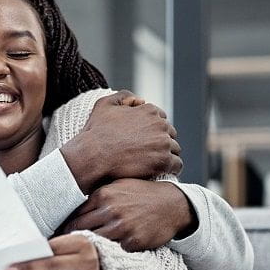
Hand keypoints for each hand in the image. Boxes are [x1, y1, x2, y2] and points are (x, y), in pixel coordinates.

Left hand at [6, 234, 100, 269]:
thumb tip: (23, 256)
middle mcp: (85, 261)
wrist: (104, 267)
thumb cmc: (78, 253)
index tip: (13, 261)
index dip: (31, 256)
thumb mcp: (70, 244)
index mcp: (81, 243)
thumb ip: (51, 248)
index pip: (52, 249)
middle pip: (51, 267)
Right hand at [62, 90, 182, 191]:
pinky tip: (161, 172)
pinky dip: (172, 169)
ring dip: (167, 156)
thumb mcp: (104, 105)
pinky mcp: (163, 161)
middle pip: (170, 134)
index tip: (145, 141)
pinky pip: (177, 165)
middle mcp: (160, 124)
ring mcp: (163, 143)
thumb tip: (140, 100)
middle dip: (161, 142)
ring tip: (154, 165)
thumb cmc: (95, 133)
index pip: (161, 120)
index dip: (153, 131)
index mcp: (149, 110)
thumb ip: (124, 96)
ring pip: (174, 149)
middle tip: (148, 154)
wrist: (92, 157)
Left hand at [63, 179, 196, 251]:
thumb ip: (96, 197)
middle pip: (79, 229)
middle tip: (62, 249)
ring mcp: (122, 227)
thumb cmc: (142, 195)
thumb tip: (70, 209)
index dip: (65, 227)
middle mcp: (111, 210)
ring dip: (86, 249)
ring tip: (79, 256)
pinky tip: (101, 257)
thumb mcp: (118, 187)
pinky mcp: (133, 242)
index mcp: (103, 195)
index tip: (58, 235)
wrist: (172, 204)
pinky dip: (106, 254)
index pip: (74, 214)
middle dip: (69, 240)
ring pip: (92, 243)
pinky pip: (112, 252)